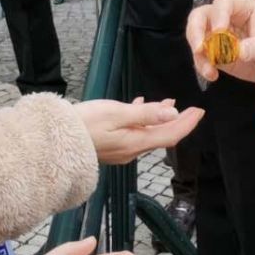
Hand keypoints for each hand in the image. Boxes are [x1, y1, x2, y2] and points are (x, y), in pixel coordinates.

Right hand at [77, 98, 203, 164]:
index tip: (200, 111)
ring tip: (168, 104)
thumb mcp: (117, 113)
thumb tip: (173, 114)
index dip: (187, 123)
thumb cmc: (85, 124)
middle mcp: (131, 150)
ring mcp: (120, 151)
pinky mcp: (110, 147)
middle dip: (178, 122)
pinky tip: (137, 107)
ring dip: (160, 120)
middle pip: (162, 136)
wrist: (55, 141)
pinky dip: (141, 120)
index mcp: (136, 143)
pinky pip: (133, 133)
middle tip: (192, 109)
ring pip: (148, 134)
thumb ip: (146, 114)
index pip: (170, 135)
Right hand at [185, 0, 254, 91]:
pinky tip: (213, 76)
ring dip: (198, 54)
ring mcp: (217, 32)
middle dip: (195, 32)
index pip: (223, 4)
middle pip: (200, 15)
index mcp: (242, 4)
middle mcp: (225, 14)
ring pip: (196, 35)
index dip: (218, 16)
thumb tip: (238, 52)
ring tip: (210, 71)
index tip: (219, 32)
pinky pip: (200, 55)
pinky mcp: (213, 50)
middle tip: (199, 49)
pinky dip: (202, 65)